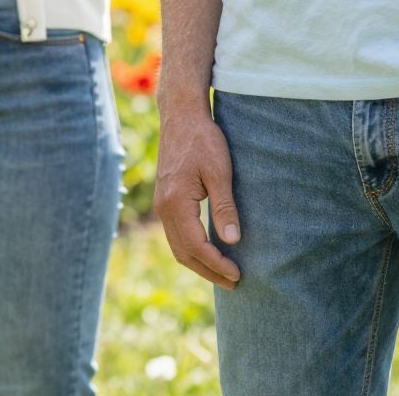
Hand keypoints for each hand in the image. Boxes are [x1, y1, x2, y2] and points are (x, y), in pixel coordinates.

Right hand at [153, 107, 241, 287]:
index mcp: (176, 204)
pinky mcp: (165, 199)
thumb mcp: (220, 171)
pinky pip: (176, 233)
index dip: (216, 264)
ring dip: (199, 262)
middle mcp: (164, 208)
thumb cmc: (203, 139)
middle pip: (184, 253)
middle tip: (233, 282)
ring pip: (177, 246)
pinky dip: (191, 248)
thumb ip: (224, 207)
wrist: (181, 115)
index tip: (237, 274)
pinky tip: (207, 250)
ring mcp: (162, 204)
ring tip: (222, 273)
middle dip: (208, 271)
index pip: (197, 246)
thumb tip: (232, 240)